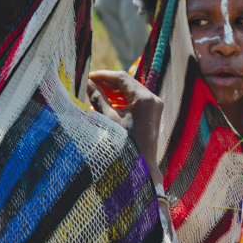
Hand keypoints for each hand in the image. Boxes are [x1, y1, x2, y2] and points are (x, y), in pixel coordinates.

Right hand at [88, 70, 163, 186]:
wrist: (140, 167)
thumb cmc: (123, 144)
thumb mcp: (108, 119)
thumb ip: (98, 99)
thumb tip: (88, 83)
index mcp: (144, 99)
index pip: (122, 78)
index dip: (103, 75)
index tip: (89, 75)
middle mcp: (153, 100)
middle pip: (128, 83)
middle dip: (108, 83)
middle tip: (90, 83)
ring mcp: (154, 106)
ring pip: (131, 92)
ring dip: (114, 91)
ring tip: (96, 91)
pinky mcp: (152, 114)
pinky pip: (136, 101)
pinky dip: (122, 100)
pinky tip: (107, 102)